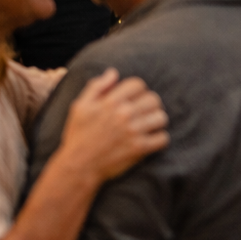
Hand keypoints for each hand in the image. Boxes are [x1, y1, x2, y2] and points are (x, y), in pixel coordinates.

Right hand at [57, 69, 169, 184]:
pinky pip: (163, 138)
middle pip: (153, 99)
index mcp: (110, 102)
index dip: (137, 90)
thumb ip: (96, 87)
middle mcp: (124, 114)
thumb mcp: (80, 107)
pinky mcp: (139, 149)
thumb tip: (113, 72)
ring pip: (161, 117)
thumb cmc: (78, 136)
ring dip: (156, 121)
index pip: (138, 84)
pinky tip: (150, 140)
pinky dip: (159, 139)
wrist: (78, 167)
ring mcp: (133, 132)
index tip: (133, 100)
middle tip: (142, 114)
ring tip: (148, 126)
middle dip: (149, 105)